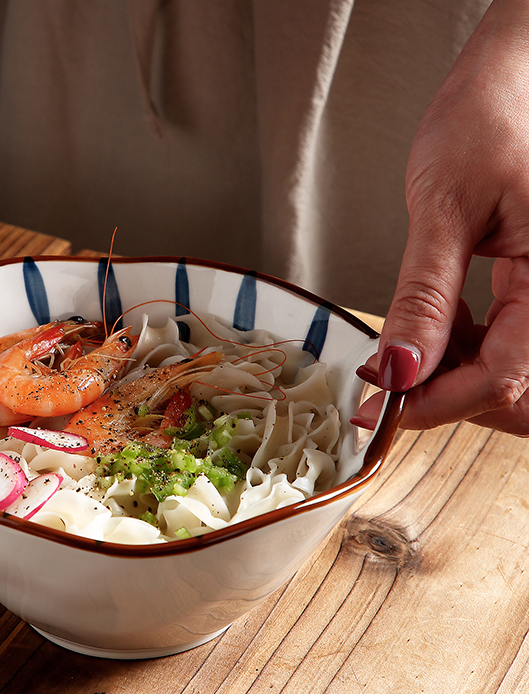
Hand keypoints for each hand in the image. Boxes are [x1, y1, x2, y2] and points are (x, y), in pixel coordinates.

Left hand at [359, 0, 528, 435]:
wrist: (509, 82)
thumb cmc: (489, 120)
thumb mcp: (446, 208)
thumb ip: (422, 297)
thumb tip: (400, 369)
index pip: (505, 375)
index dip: (438, 403)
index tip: (380, 409)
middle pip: (518, 391)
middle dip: (453, 399)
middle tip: (391, 385)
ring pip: (510, 375)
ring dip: (454, 377)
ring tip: (405, 347)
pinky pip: (507, 346)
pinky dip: (462, 351)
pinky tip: (429, 329)